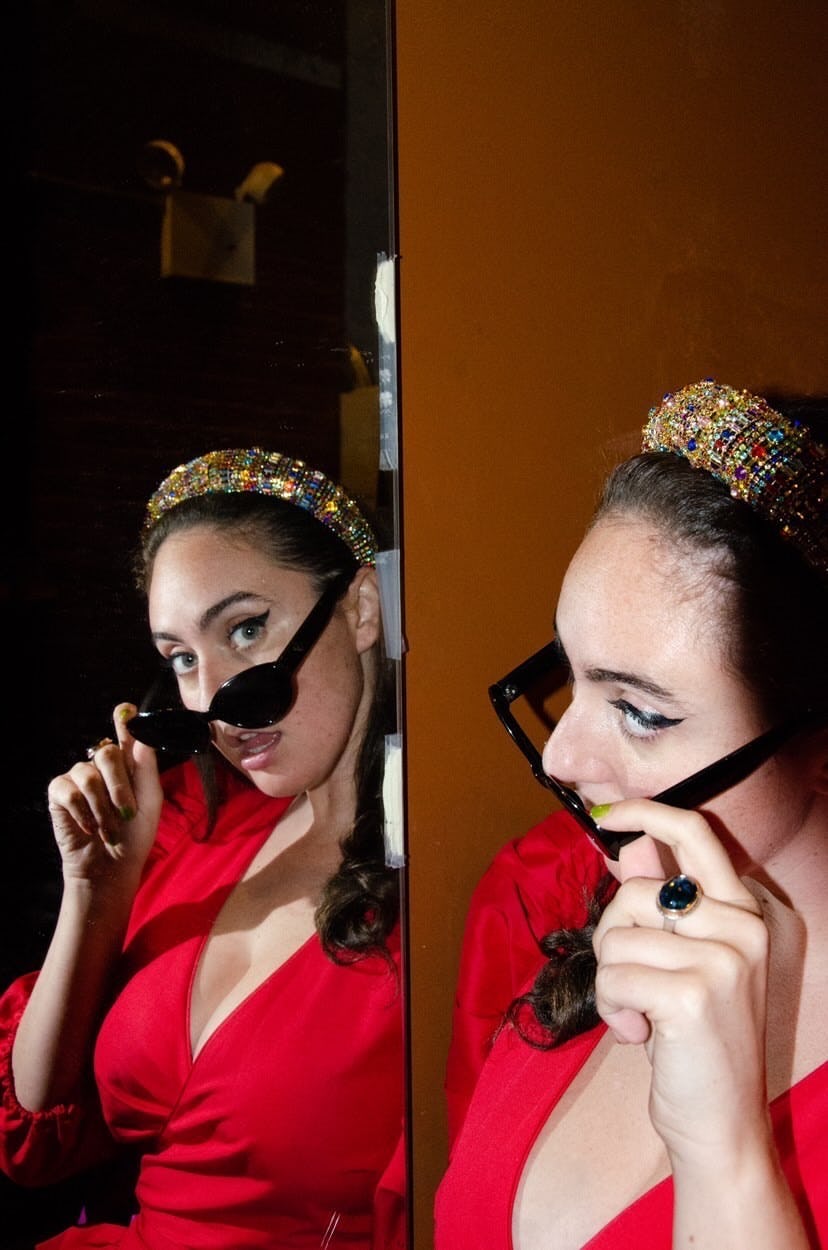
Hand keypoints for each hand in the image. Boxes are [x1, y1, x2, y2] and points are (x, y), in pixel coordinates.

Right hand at [47, 703, 162, 886]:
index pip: (125, 736)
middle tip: (126, 812)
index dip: (124, 720)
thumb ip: (146, 768)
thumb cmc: (135, 836)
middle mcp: (101, 768)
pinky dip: (82, 812)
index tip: (126, 709)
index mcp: (128, 766)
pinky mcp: (59, 795)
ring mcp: (78, 779)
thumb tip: (143, 736)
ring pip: (89, 774)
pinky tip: (89, 827)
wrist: (112, 867)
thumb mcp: (150, 802)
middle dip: (119, 785)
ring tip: (108, 828)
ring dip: (102, 807)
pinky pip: (69, 791)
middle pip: (106, 752)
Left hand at [591, 800, 770, 1168]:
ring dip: (610, 983)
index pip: (696, 834)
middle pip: (634, 890)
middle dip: (610, 936)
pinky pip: (613, 976)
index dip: (647, 813)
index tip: (609, 814)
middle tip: (629, 981)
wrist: (722, 1123)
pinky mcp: (692, 993)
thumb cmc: (696, 1040)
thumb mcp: (682, 962)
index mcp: (745, 913)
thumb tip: (628, 845)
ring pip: (615, 937)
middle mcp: (743, 928)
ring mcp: (723, 959)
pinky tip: (641, 1036)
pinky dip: (611, 1009)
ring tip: (640, 1016)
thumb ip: (660, 902)